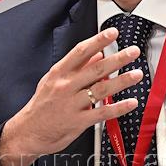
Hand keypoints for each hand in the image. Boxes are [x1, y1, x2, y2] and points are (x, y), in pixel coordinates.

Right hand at [0, 26, 142, 165]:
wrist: (28, 132)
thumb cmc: (41, 106)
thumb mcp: (53, 80)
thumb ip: (76, 67)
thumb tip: (97, 54)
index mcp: (59, 73)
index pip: (80, 52)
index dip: (98, 40)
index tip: (112, 33)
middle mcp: (66, 86)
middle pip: (96, 69)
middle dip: (117, 59)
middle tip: (133, 51)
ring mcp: (72, 104)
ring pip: (101, 89)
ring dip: (122, 81)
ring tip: (137, 74)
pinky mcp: (78, 122)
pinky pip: (102, 113)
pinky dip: (118, 108)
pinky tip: (131, 102)